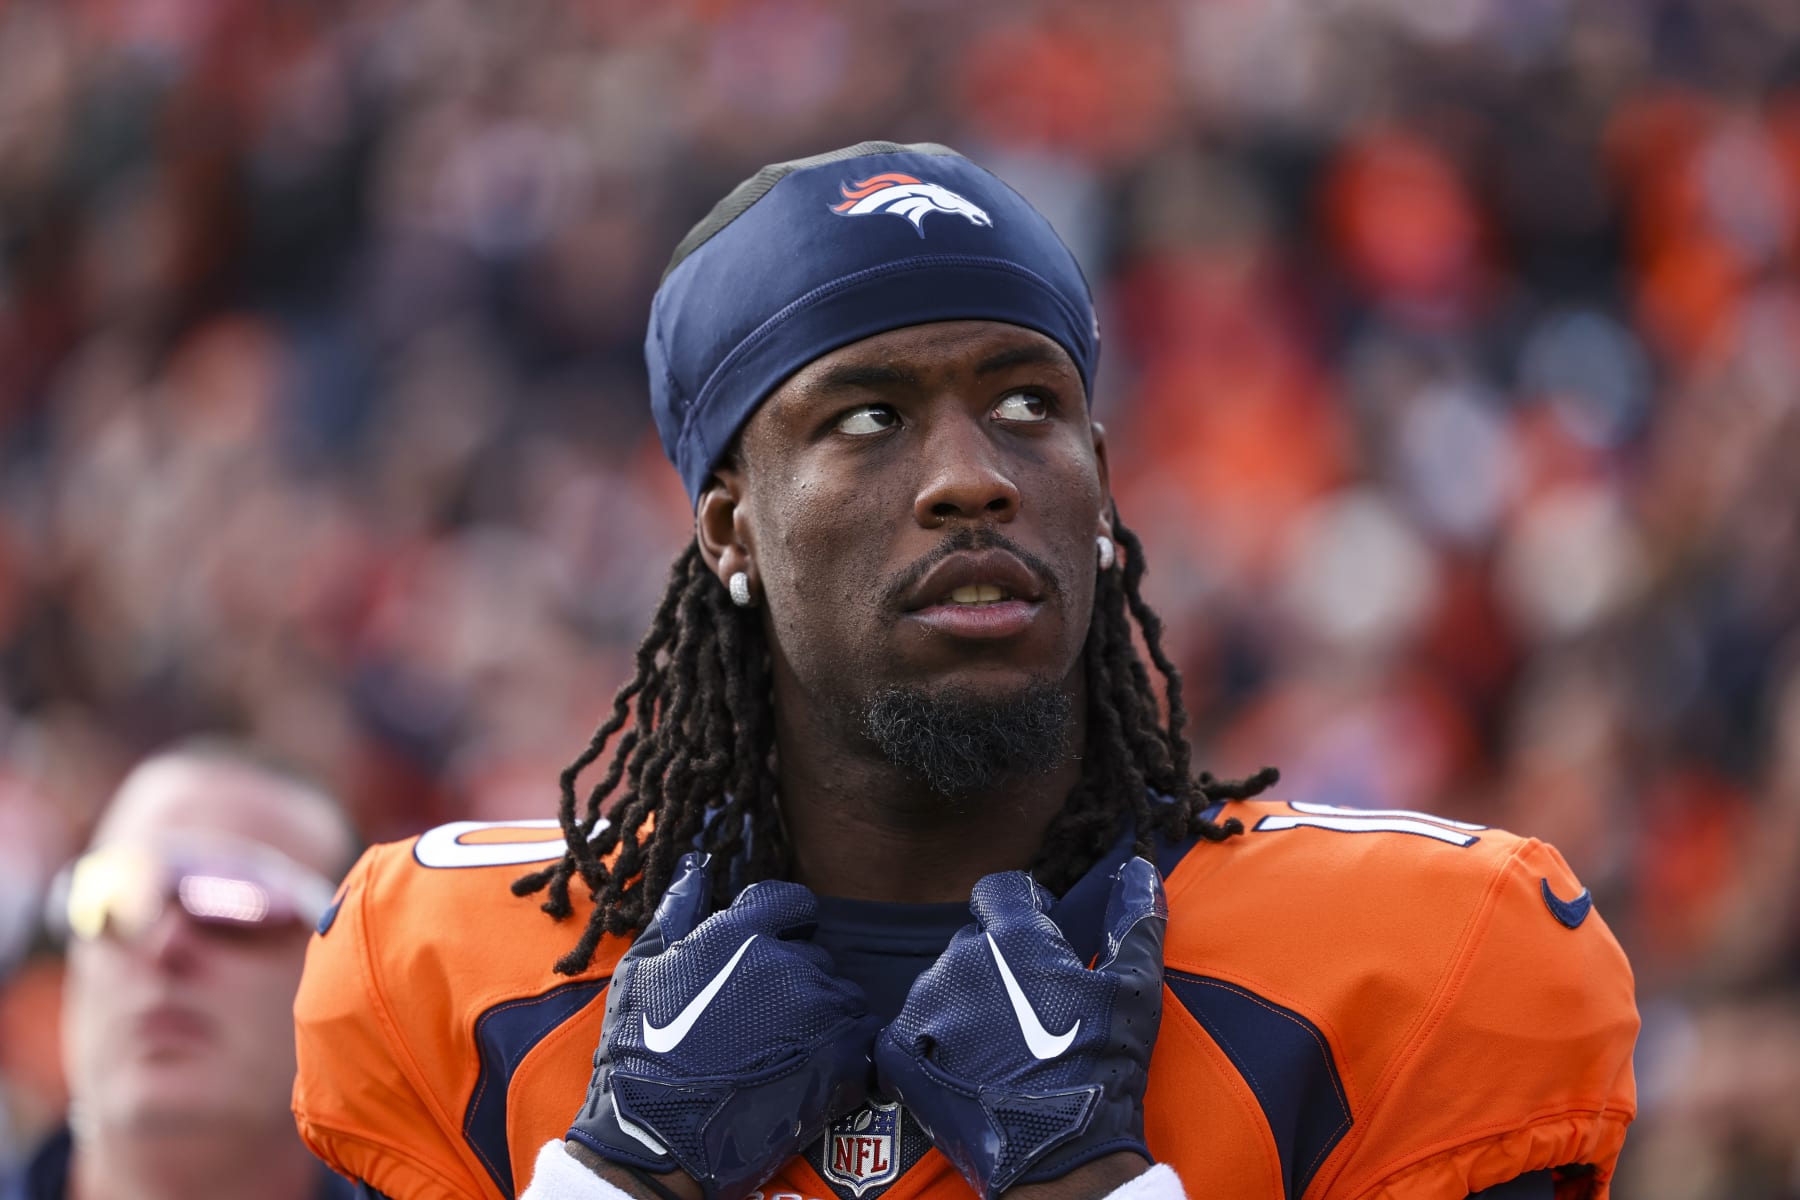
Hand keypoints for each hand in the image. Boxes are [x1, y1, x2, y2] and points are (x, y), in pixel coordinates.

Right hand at [568, 853, 881, 1199]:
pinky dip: (846, 1056)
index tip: (772, 953)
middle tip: (762, 1023)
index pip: (793, 903)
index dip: (787, 927)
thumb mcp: (643, 970)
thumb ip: (677, 910)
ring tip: (783, 1055)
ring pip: (843, 998)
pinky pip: (864, 1042)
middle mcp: (787, 961)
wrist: (657, 1138)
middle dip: (797, 982)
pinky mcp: (842, 1057)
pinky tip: (811, 1075)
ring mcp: (819, 1009)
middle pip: (817, 957)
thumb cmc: (640, 1053)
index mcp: (741, 933)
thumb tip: (697, 865)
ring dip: (823, 1020)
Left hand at [874, 858, 1167, 1199]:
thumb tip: (1141, 869)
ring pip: (944, 985)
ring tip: (1003, 1046)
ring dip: (968, 1002)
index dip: (1025, 909)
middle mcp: (956, 961)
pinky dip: (935, 1042)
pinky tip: (969, 1068)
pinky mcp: (899, 1052)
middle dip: (999, 963)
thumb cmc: (1101, 1066)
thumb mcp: (1132, 990)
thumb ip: (1133, 921)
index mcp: (1010, 937)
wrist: (1060, 1157)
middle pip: (973, 941)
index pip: (1000, 891)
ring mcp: (923, 1007)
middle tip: (1032, 1008)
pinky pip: (914, 1027)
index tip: (1044, 939)